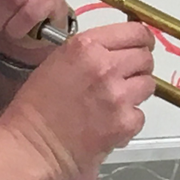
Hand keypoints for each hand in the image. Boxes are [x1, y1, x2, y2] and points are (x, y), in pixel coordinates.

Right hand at [1, 22, 155, 176]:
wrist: (31, 147)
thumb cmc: (36, 108)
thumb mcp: (58, 62)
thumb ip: (90, 52)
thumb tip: (118, 50)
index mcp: (86, 47)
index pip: (135, 32)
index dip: (143, 40)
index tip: (142, 45)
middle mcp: (105, 67)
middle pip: (146, 58)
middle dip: (138, 67)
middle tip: (126, 77)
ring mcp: (118, 95)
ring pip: (148, 84)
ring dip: (136, 92)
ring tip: (114, 102)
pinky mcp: (125, 123)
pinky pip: (140, 114)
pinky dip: (129, 120)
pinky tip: (109, 123)